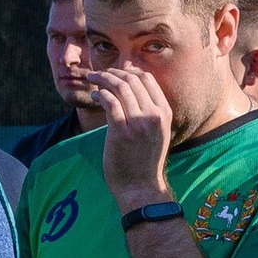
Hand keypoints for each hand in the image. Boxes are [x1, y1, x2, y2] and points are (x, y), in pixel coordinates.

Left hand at [73, 60, 175, 210]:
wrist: (140, 186)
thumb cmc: (144, 161)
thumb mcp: (157, 133)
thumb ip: (149, 112)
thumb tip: (131, 89)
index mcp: (165, 112)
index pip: (148, 79)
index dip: (129, 71)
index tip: (115, 73)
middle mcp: (154, 115)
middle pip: (132, 80)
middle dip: (113, 72)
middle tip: (99, 74)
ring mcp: (138, 122)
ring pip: (120, 88)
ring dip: (103, 79)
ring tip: (92, 79)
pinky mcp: (121, 131)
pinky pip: (109, 102)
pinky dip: (100, 95)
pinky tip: (95, 96)